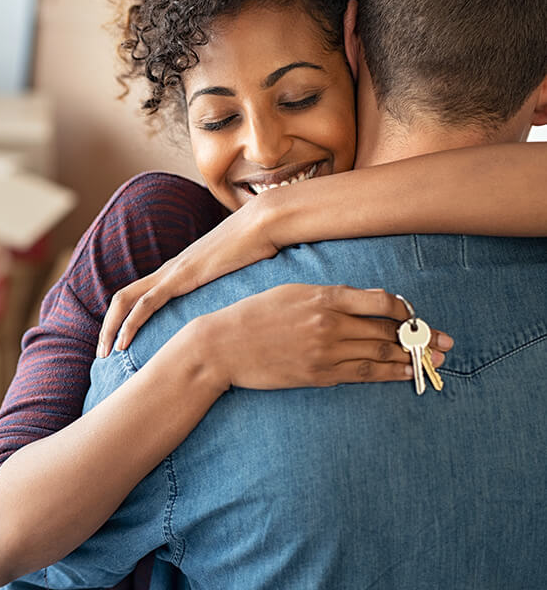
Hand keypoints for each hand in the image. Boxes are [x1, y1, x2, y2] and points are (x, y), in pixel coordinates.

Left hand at [98, 198, 277, 357]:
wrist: (264, 224)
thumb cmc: (257, 249)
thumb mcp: (238, 276)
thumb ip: (228, 291)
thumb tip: (238, 312)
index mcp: (178, 271)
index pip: (139, 295)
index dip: (124, 318)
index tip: (119, 343)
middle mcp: (168, 270)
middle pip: (123, 298)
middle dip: (107, 326)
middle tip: (102, 353)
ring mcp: (172, 272)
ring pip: (126, 300)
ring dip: (111, 327)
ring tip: (105, 353)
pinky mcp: (181, 277)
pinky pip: (146, 302)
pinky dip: (131, 323)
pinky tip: (123, 342)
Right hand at [176, 284, 452, 390]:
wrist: (222, 346)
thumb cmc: (253, 315)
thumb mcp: (291, 292)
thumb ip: (327, 296)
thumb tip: (363, 304)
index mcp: (323, 297)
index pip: (381, 302)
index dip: (405, 310)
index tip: (413, 315)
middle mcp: (330, 323)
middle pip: (388, 330)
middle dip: (421, 337)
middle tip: (445, 342)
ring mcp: (325, 352)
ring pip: (381, 354)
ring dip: (412, 357)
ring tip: (434, 359)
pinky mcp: (319, 375)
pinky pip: (363, 374)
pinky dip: (389, 374)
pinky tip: (406, 373)